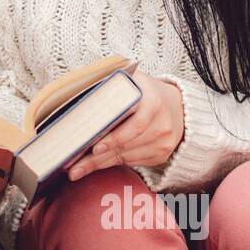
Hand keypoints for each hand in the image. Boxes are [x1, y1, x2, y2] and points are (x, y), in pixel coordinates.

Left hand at [66, 69, 184, 181]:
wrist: (176, 105)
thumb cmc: (145, 91)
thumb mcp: (132, 79)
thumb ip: (111, 84)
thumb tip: (79, 90)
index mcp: (154, 102)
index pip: (135, 124)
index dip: (114, 138)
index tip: (94, 148)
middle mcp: (162, 124)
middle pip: (126, 145)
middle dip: (97, 158)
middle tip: (74, 168)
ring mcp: (163, 142)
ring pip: (126, 157)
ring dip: (101, 164)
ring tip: (78, 169)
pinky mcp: (161, 154)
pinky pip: (132, 162)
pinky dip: (112, 163)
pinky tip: (96, 164)